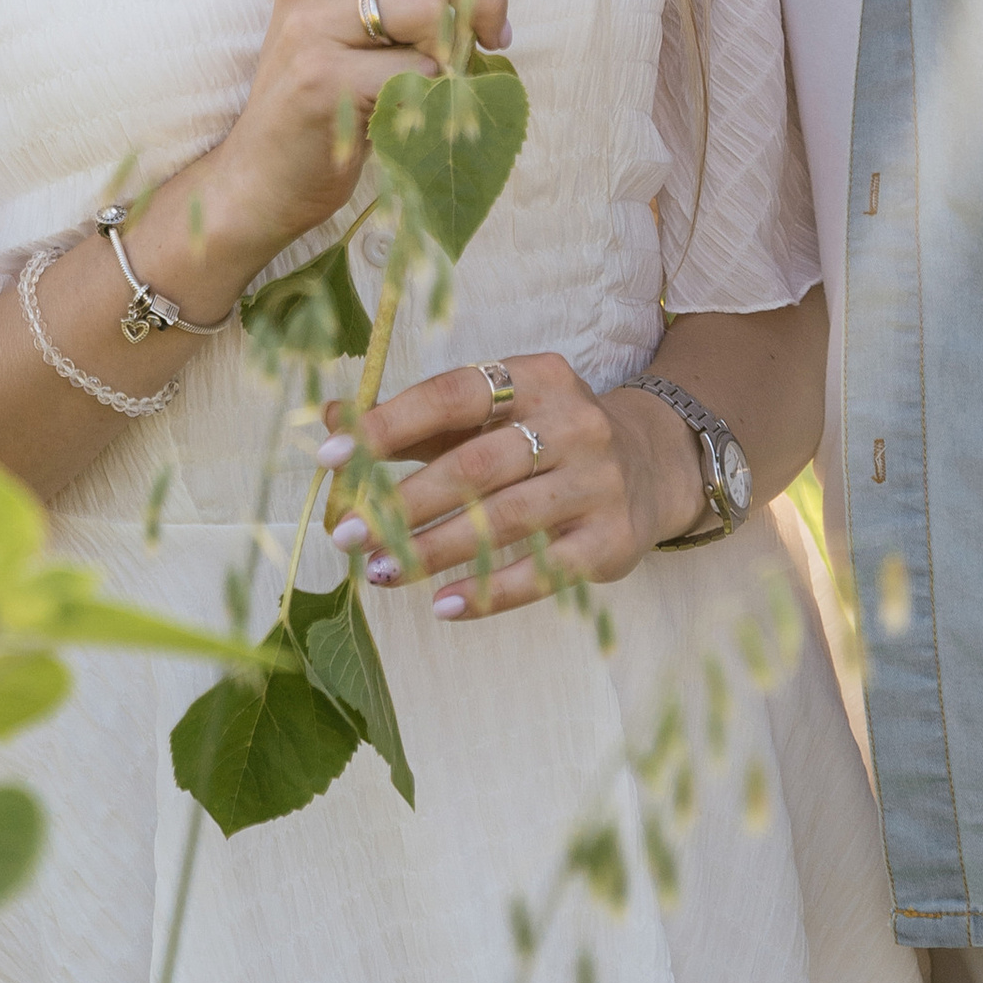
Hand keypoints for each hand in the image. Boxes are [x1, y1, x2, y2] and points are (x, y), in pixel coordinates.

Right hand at [164, 0, 518, 301]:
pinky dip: (434, 88)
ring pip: (430, 5)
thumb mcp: (373, 24)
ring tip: (449, 74)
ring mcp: (309, 26)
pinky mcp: (319, 80)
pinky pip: (417, 66)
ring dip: (459, 45)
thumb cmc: (329, 96)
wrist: (260, 177)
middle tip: (498, 33)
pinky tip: (414, 104)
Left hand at [328, 351, 701, 619]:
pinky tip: (444, 605)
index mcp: (536, 377)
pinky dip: (491, 592)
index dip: (390, 425)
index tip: (333, 457)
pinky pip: (544, 571)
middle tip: (347, 534)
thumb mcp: (493, 414)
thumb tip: (332, 419)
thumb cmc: (545, 438)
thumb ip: (417, 420)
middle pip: (476, 465)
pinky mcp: (611, 539)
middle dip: (403, 502)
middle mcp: (572, 423)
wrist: (650, 466)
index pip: (453, 395)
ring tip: (379, 571)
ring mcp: (597, 482)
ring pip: (505, 521)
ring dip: (434, 551)